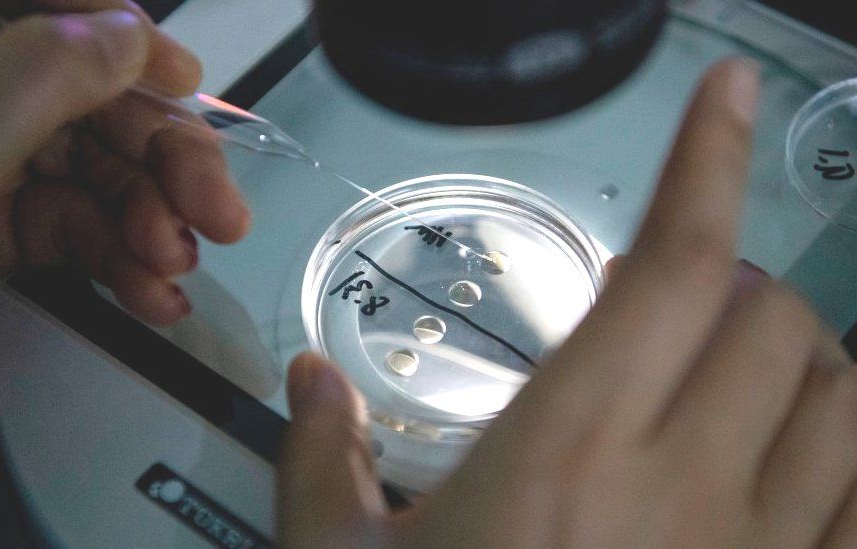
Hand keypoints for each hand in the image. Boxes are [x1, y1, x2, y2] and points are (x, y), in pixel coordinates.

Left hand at [0, 1, 248, 452]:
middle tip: (214, 207)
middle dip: (156, 157)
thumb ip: (28, 87)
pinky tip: (151, 293)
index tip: (180, 78)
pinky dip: (122, 260)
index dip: (110, 34)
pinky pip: (74, 225)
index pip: (24, 10)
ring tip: (173, 265)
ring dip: (149, 219)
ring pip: (88, 167)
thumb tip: (123, 35)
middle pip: (77, 96)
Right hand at [277, 59, 856, 547]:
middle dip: (734, 285)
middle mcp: (681, 490)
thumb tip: (309, 389)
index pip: (671, 265)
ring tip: (742, 367)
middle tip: (677, 306)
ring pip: (842, 397)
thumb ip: (324, 462)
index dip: (706, 160)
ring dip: (799, 356)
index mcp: (566, 452)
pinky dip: (846, 456)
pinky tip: (800, 460)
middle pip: (772, 317)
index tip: (727, 96)